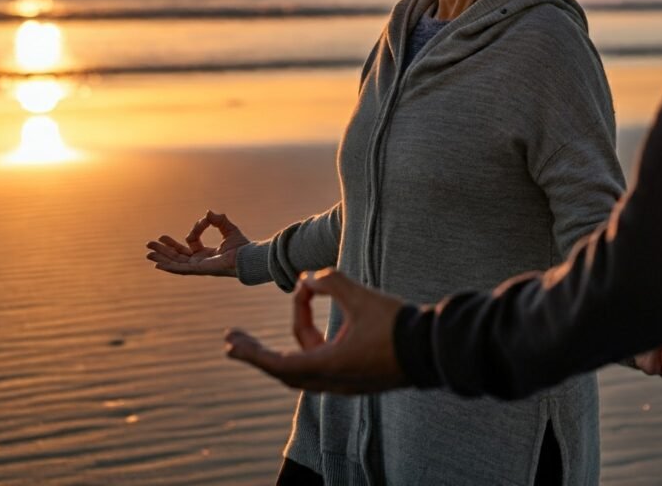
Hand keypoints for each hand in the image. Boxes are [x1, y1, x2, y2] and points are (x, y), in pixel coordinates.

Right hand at [145, 210, 249, 276]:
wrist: (247, 257)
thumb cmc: (242, 246)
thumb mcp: (228, 228)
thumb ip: (218, 220)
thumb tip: (208, 212)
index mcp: (206, 254)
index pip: (191, 242)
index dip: (195, 230)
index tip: (203, 221)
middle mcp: (200, 262)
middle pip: (177, 256)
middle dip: (164, 250)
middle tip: (150, 244)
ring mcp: (198, 268)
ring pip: (175, 262)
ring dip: (161, 257)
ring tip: (148, 253)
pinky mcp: (198, 270)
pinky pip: (180, 269)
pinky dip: (168, 266)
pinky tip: (157, 264)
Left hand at [224, 267, 407, 393]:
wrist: (432, 349)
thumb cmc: (396, 324)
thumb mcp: (360, 295)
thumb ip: (330, 282)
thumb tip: (306, 278)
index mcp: (328, 366)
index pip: (278, 364)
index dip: (251, 353)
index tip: (229, 344)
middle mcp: (331, 382)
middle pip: (284, 369)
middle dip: (258, 351)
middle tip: (234, 339)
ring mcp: (343, 384)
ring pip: (304, 367)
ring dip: (291, 341)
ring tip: (299, 303)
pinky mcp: (355, 380)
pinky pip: (319, 367)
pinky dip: (308, 346)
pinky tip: (311, 327)